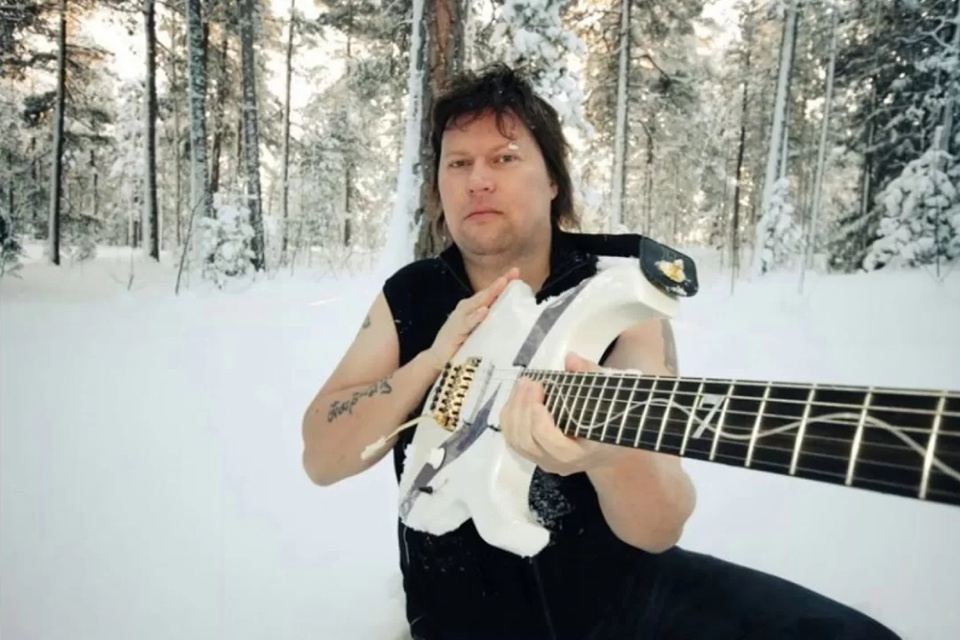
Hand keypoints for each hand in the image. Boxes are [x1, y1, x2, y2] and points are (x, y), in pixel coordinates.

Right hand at [423, 267, 519, 370]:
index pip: (490, 293)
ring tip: (502, 283)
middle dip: (500, 283)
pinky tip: (484, 311)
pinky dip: (476, 316)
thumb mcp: (479, 331)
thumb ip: (491, 322)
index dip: (503, 282)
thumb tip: (514, 318)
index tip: (517, 272)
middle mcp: (466, 309)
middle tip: (514, 272)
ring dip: (490, 293)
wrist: (436, 359)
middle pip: (485, 294)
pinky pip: (467, 323)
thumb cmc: (460, 344)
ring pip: (477, 304)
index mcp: (473, 308)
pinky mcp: (454, 331)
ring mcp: (459, 319)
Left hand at [500, 352, 626, 475]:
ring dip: (514, 410)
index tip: (540, 390)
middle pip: (529, 442)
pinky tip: (517, 397)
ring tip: (523, 385)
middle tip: (529, 382)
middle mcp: (560, 463)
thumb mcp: (608, 394)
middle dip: (524, 408)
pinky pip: (513, 441)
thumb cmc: (609, 417)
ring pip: (517, 442)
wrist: (608, 445)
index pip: (554, 445)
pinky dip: (510, 418)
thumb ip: (590, 375)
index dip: (540, 422)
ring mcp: (545, 461)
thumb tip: (570, 359)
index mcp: (582, 453)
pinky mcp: (534, 456)